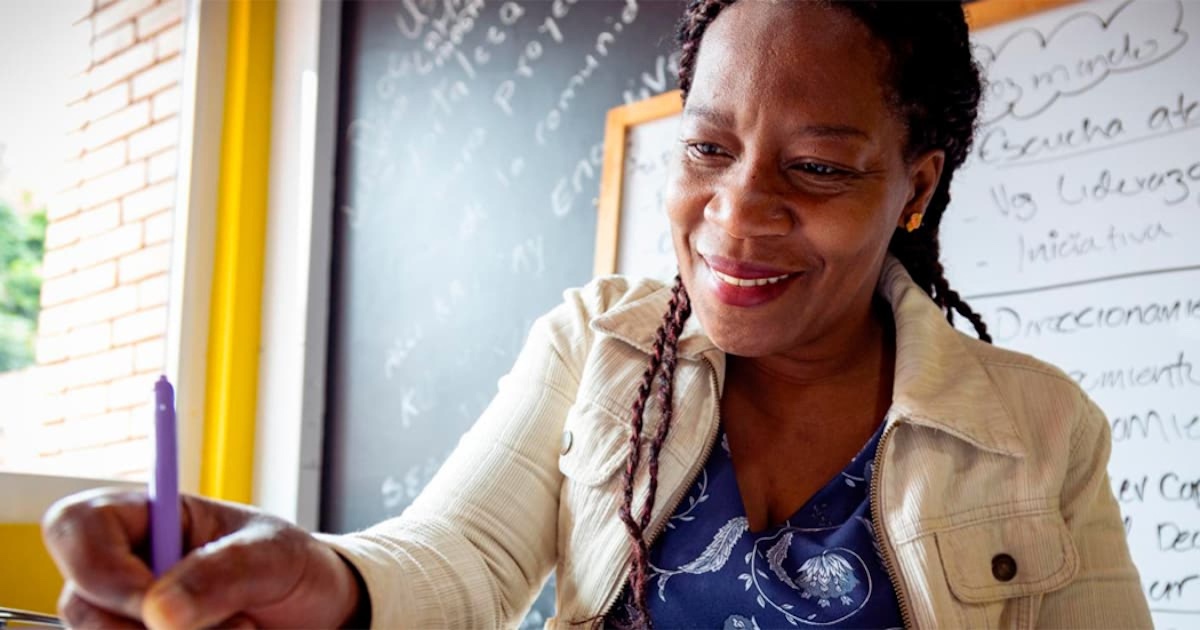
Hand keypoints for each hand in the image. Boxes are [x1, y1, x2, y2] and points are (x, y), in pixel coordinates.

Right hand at [42, 489, 365, 628]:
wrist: (318, 609)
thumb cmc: (291, 565)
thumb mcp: (274, 555)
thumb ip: (222, 572)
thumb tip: (158, 610)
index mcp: (148, 517)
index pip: (76, 524)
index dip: (97, 565)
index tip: (151, 601)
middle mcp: (126, 567)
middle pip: (80, 602)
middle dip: (140, 625)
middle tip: (225, 622)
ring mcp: (128, 615)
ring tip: (240, 629)